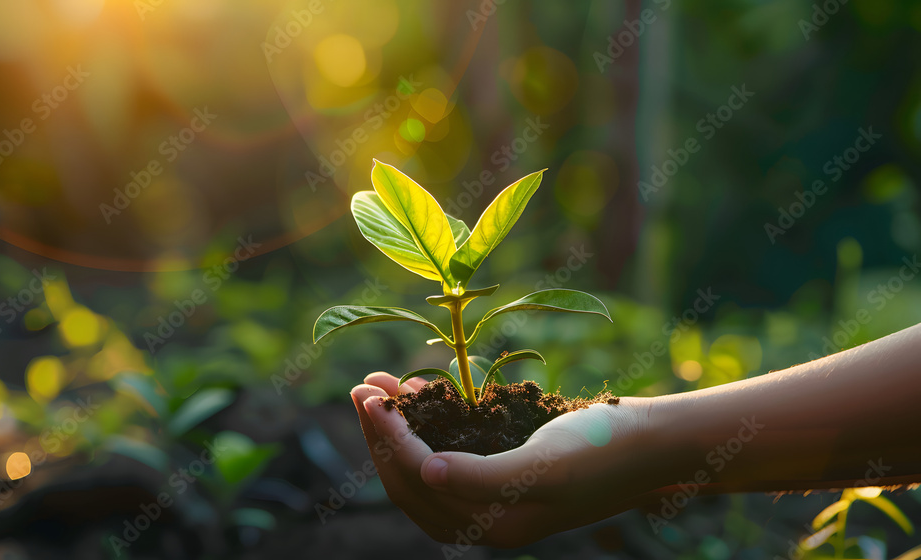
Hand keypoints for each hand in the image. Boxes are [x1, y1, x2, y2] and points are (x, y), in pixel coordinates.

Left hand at [350, 373, 663, 547]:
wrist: (654, 442)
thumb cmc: (605, 450)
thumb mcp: (545, 465)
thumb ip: (483, 477)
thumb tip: (426, 473)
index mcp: (493, 524)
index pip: (419, 482)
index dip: (389, 439)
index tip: (371, 396)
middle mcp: (487, 516)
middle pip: (412, 480)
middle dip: (382, 435)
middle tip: (362, 388)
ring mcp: (496, 493)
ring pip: (427, 465)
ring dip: (399, 428)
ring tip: (380, 386)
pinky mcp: (507, 468)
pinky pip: (453, 451)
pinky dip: (431, 424)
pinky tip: (423, 391)